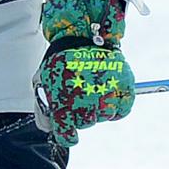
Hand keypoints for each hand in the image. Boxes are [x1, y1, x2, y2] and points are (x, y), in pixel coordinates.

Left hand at [33, 0, 134, 146]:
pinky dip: (115, 105)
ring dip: (98, 108)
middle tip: (79, 95)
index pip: (67, 135)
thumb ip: (45, 109)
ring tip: (92, 88)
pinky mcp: (124, 87)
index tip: (68, 131)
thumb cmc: (61, 60)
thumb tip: (52, 130)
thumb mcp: (44, 81)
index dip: (67, 134)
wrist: (83, 32)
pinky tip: (106, 92)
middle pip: (86, 123)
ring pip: (103, 116)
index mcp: (64, 101)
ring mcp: (107, 93)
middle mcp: (86, 100)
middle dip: (81, 113)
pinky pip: (122, 110)